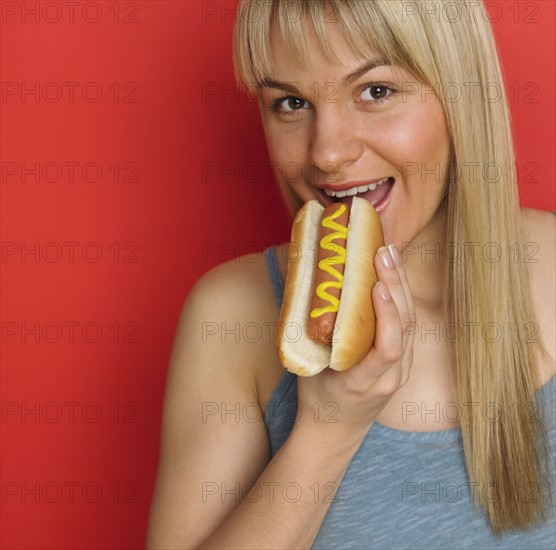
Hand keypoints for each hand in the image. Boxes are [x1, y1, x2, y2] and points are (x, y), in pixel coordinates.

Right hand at [295, 243, 415, 437]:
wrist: (334, 432)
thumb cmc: (317, 399)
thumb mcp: (310, 369)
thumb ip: (316, 335)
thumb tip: (311, 290)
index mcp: (362, 382)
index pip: (387, 348)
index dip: (386, 315)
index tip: (377, 285)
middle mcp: (389, 378)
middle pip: (404, 329)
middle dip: (396, 286)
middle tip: (383, 252)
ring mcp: (401, 373)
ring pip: (411, 325)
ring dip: (402, 287)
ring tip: (390, 254)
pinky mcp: (404, 366)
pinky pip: (408, 329)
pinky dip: (402, 300)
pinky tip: (393, 277)